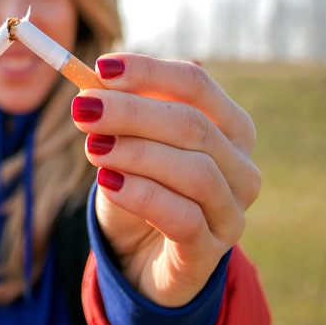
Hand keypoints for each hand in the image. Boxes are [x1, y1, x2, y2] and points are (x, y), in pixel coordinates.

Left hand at [72, 54, 259, 306]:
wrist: (140, 257)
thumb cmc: (139, 188)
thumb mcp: (129, 144)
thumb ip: (121, 111)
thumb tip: (97, 77)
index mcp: (230, 127)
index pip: (196, 84)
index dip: (148, 72)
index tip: (101, 67)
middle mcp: (242, 168)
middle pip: (193, 125)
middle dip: (132, 112)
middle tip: (83, 109)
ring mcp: (231, 213)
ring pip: (195, 172)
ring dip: (136, 153)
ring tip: (92, 148)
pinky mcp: (209, 253)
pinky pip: (183, 218)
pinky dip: (142, 195)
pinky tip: (108, 183)